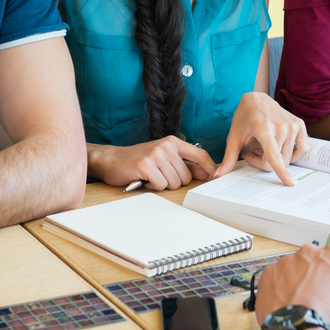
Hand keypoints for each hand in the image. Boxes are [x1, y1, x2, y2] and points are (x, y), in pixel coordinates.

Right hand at [88, 137, 215, 189]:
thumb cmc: (139, 160)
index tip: (217, 176)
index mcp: (173, 142)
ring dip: (162, 184)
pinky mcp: (146, 165)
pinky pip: (161, 185)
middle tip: (159, 175)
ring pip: (174, 182)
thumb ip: (185, 165)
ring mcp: (156, 154)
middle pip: (186, 176)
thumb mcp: (164, 158)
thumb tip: (205, 173)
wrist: (112, 159)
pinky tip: (144, 179)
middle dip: (174, 181)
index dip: (210, 167)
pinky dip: (153, 187)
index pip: (199, 154)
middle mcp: (166, 146)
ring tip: (151, 176)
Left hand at [217, 92, 308, 184]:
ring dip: (275, 159)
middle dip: (263, 162)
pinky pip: (302, 149)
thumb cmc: (245, 117)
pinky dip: (293, 155)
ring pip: (287, 158)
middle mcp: (281, 126)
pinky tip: (281, 148)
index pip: (274, 155)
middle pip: (276, 161)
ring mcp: (292, 125)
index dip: (281, 171)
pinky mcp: (300, 125)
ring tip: (264, 146)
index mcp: (264, 128)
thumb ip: (229, 156)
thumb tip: (219, 174)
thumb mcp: (234, 136)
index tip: (289, 183)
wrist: (257, 99)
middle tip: (254, 151)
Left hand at [255, 243, 329, 329]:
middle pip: (318, 260)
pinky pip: (279, 276)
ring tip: (302, 302)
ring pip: (297, 267)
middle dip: (321, 274)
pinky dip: (283, 286)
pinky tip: (288, 303)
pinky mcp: (269, 272)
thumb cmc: (323, 317)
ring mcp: (286, 261)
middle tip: (321, 296)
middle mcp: (308, 252)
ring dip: (301, 280)